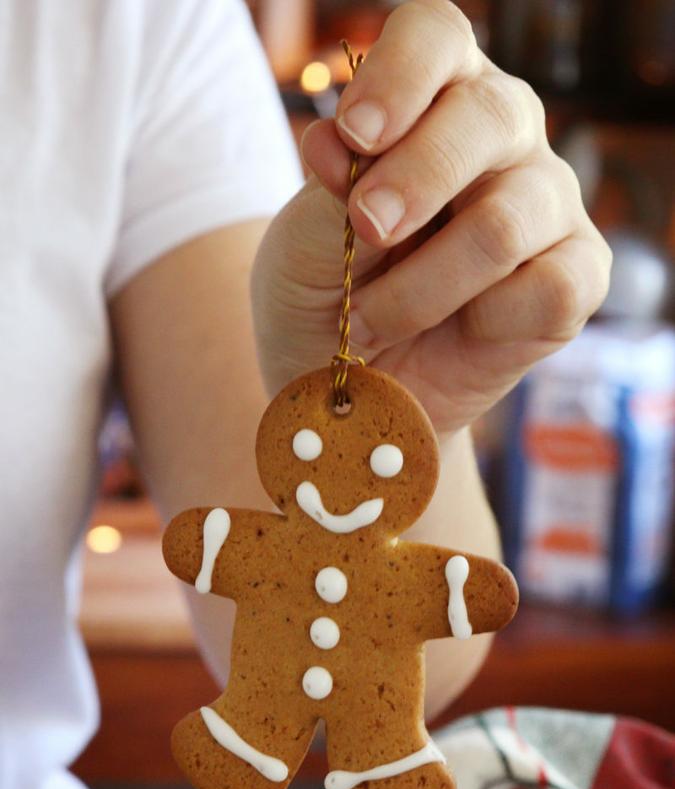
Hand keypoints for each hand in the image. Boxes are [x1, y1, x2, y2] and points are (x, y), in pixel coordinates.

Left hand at [252, 0, 610, 432]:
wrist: (353, 391)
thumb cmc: (327, 298)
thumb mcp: (304, 245)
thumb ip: (328, 194)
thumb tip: (339, 147)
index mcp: (434, 99)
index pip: (437, 39)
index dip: (399, 76)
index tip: (354, 136)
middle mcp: (503, 138)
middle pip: (490, 115)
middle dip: (417, 179)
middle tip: (367, 230)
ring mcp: (548, 206)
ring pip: (507, 222)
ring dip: (425, 283)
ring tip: (374, 316)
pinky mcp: (576, 277)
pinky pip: (550, 288)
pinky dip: (489, 321)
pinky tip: (461, 330)